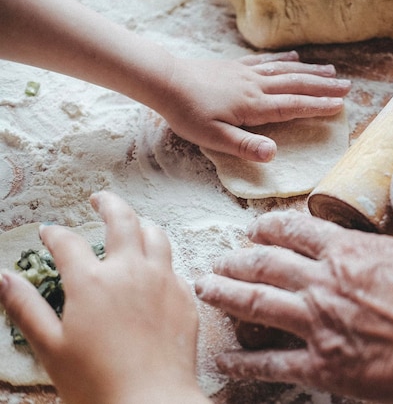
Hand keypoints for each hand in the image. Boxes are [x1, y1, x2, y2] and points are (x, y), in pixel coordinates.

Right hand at [0, 192, 207, 403]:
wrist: (152, 402)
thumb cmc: (96, 382)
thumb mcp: (50, 347)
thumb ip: (25, 307)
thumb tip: (2, 277)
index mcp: (92, 281)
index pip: (67, 242)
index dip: (54, 233)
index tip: (48, 232)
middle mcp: (131, 271)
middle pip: (122, 219)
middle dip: (107, 203)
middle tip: (98, 198)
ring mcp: (163, 280)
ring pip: (156, 235)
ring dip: (141, 223)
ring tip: (132, 223)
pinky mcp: (184, 296)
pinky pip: (174, 265)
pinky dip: (160, 258)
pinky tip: (155, 267)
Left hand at [159, 51, 350, 161]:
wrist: (164, 81)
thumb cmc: (186, 113)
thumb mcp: (213, 137)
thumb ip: (244, 146)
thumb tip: (274, 155)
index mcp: (253, 106)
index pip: (293, 106)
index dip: (318, 106)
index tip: (340, 106)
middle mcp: (255, 86)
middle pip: (296, 84)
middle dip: (324, 86)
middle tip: (348, 86)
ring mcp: (247, 74)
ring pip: (286, 71)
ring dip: (311, 71)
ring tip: (332, 71)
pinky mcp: (236, 67)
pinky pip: (267, 61)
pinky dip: (285, 59)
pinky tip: (295, 57)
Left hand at [195, 165, 392, 402]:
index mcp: (347, 252)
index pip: (296, 231)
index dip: (270, 227)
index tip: (254, 227)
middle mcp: (322, 283)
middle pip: (266, 264)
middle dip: (238, 259)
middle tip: (219, 258)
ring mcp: (317, 324)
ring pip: (257, 303)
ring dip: (227, 294)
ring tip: (205, 289)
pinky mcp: (323, 365)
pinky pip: (272, 364)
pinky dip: (244, 363)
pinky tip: (223, 360)